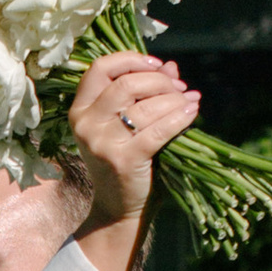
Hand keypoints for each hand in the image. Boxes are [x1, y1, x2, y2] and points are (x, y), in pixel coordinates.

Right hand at [66, 50, 201, 270]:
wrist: (118, 210)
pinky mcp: (124, 160)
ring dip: (175, 99)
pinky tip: (191, 114)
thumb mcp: (125, 125)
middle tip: (180, 88)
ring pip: (146, 105)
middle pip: (127, 83)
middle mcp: (85, 124)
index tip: (157, 65)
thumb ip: (143, 94)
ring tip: (190, 101)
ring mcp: (102, 142)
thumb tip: (171, 67)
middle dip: (160, 81)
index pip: (101, 68)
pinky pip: (158, 129)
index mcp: (80, 110)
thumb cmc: (125, 162)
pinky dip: (179, 118)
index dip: (131, 59)